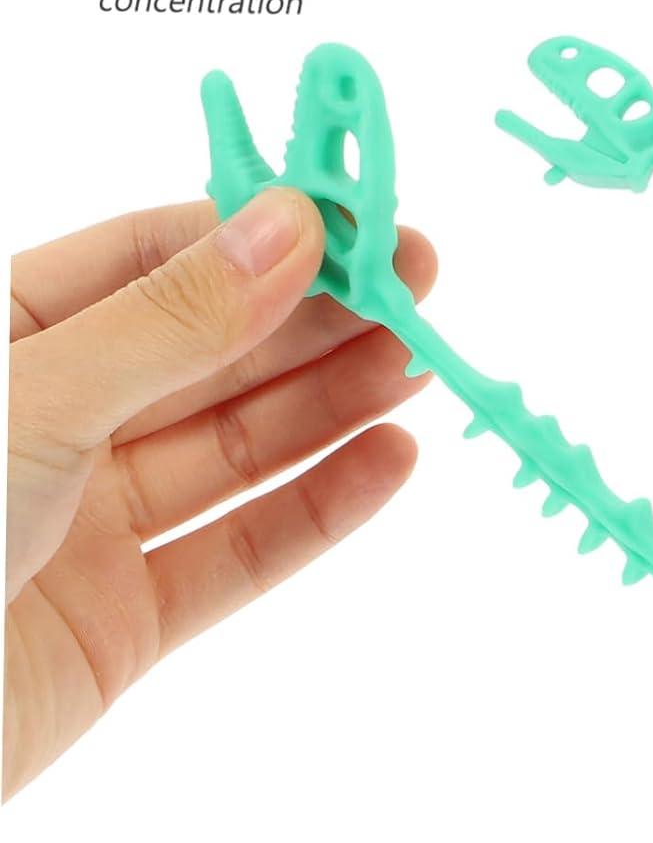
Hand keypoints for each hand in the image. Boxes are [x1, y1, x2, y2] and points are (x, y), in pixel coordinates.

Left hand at [5, 193, 437, 797]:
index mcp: (1, 341)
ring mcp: (87, 523)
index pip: (149, 261)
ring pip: (232, 452)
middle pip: (206, 356)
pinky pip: (237, 554)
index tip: (359, 223)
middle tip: (418, 290)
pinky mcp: (125, 618)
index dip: (258, 237)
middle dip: (315, 322)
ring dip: (330, 408)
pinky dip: (317, 511)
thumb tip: (289, 225)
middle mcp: (48, 422)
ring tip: (420, 366)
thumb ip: (171, 322)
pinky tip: (387, 462)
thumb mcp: (37, 401)